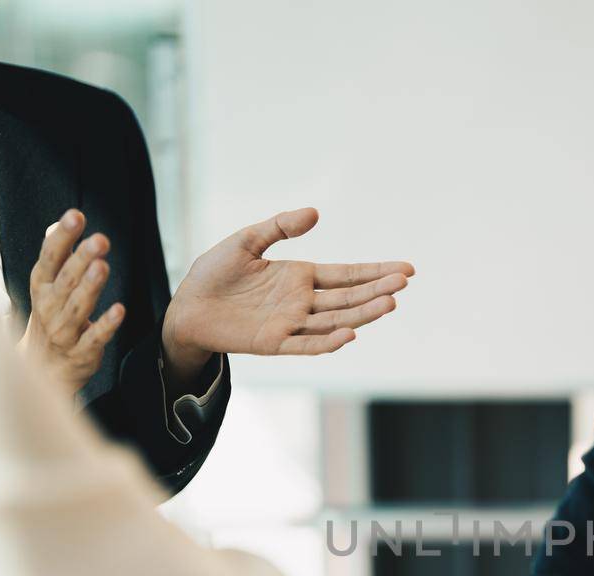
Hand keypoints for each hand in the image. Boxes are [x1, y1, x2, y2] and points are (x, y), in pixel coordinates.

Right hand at [19, 209, 124, 392]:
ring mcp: (64, 331)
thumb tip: (58, 223)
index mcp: (41, 286)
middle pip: (66, 280)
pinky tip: (119, 310)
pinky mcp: (82, 352)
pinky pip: (94, 338)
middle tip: (100, 240)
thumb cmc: (50, 318)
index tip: (76, 215)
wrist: (42, 369)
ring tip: (103, 267)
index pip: (49, 257)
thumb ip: (56, 257)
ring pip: (77, 307)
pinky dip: (105, 325)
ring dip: (91, 287)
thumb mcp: (46, 287)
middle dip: (81, 259)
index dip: (62, 236)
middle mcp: (49, 307)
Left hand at [161, 206, 412, 375]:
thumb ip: (279, 227)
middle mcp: (302, 302)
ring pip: (335, 321)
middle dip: (377, 291)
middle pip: (349, 298)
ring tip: (389, 303)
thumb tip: (316, 212)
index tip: (406, 269)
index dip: (376, 272)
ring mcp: (291, 323)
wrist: (187, 305)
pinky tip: (349, 333)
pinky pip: (306, 344)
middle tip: (404, 283)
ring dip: (363, 314)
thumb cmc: (214, 273)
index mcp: (300, 277)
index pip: (347, 275)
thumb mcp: (246, 241)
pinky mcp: (274, 342)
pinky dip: (327, 342)